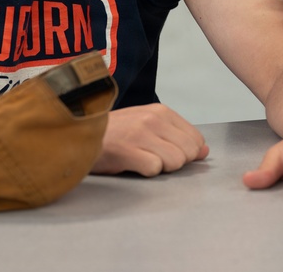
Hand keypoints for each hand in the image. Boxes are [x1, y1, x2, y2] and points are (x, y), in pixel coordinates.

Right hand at [91, 104, 208, 176]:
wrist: (78, 132)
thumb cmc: (114, 133)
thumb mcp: (148, 127)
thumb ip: (177, 136)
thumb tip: (204, 151)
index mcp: (161, 111)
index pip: (196, 140)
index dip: (185, 154)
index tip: (165, 153)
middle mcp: (153, 118)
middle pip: (188, 153)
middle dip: (174, 161)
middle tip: (151, 156)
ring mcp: (141, 133)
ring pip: (175, 162)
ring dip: (159, 167)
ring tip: (139, 159)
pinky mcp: (128, 149)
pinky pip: (154, 169)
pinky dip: (144, 172)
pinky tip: (130, 163)